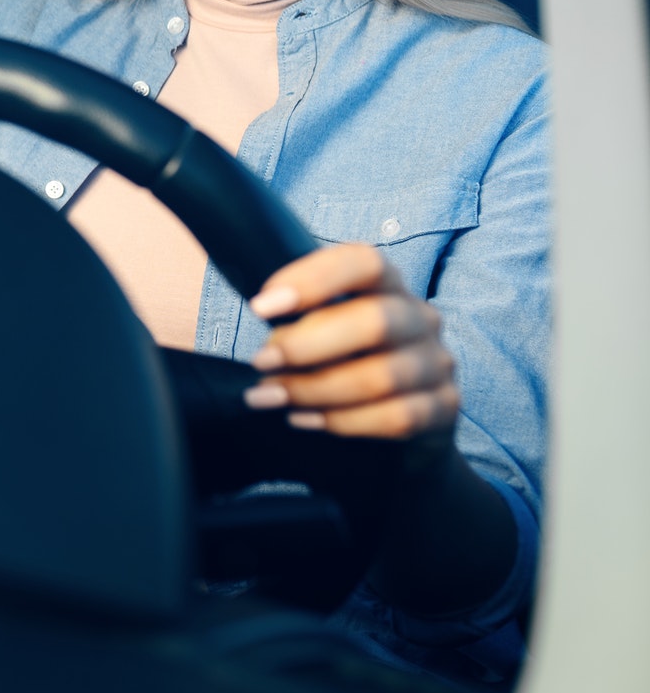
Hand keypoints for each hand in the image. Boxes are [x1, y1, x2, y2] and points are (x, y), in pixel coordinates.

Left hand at [240, 243, 457, 438]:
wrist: (396, 431)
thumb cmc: (337, 362)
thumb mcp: (314, 328)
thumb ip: (290, 312)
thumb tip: (249, 303)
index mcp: (386, 284)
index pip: (364, 262)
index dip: (314, 279)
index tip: (261, 305)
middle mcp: (419, 317)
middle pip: (374, 321)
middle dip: (307, 345)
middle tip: (261, 361)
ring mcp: (437, 363)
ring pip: (381, 376)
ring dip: (315, 389)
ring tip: (270, 396)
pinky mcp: (444, 408)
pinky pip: (396, 417)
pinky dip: (343, 421)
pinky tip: (304, 419)